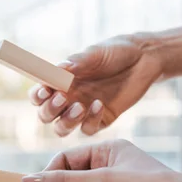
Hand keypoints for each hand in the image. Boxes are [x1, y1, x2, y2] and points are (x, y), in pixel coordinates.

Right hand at [28, 33, 162, 136]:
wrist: (144, 59)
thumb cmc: (115, 51)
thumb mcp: (95, 53)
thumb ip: (77, 62)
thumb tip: (58, 69)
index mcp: (60, 83)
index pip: (39, 96)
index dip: (37, 96)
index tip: (45, 90)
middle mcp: (68, 99)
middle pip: (46, 116)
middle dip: (50, 110)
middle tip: (63, 98)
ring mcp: (82, 112)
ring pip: (62, 128)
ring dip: (66, 122)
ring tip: (79, 107)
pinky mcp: (100, 120)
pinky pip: (87, 129)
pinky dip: (90, 120)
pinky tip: (100, 104)